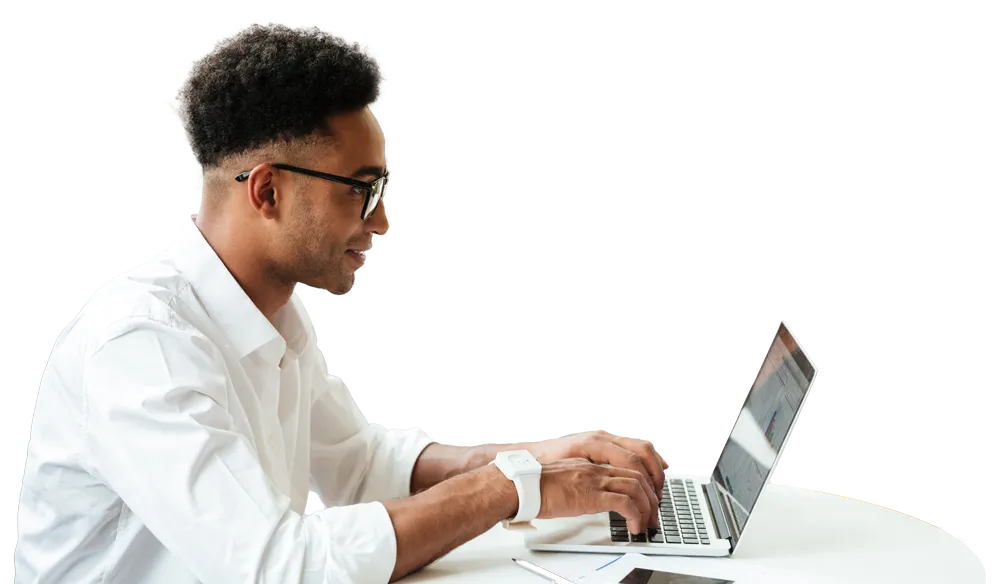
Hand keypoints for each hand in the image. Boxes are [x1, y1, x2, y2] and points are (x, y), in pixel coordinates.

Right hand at [536, 458, 655, 534]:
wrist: (525, 487)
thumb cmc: (538, 487)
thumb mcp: (568, 481)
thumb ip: (583, 484)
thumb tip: (592, 497)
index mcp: (592, 466)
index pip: (628, 470)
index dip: (644, 486)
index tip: (648, 501)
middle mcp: (597, 470)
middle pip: (638, 478)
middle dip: (651, 499)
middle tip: (653, 517)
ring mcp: (595, 481)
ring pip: (636, 489)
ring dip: (646, 509)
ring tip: (645, 524)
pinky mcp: (592, 495)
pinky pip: (624, 503)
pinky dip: (635, 516)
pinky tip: (633, 527)